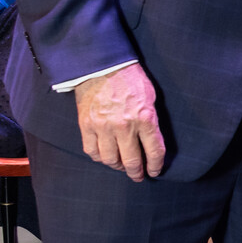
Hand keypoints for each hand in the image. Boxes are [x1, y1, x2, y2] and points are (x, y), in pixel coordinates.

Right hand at [74, 63, 164, 180]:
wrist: (102, 66)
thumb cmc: (130, 79)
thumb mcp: (150, 98)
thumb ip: (151, 120)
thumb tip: (152, 141)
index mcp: (145, 118)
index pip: (154, 152)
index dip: (155, 166)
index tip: (154, 172)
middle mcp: (124, 126)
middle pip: (131, 161)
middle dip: (136, 172)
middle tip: (138, 176)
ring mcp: (103, 127)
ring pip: (110, 160)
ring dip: (117, 167)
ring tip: (121, 166)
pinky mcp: (86, 125)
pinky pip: (91, 151)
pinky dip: (99, 158)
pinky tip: (105, 156)